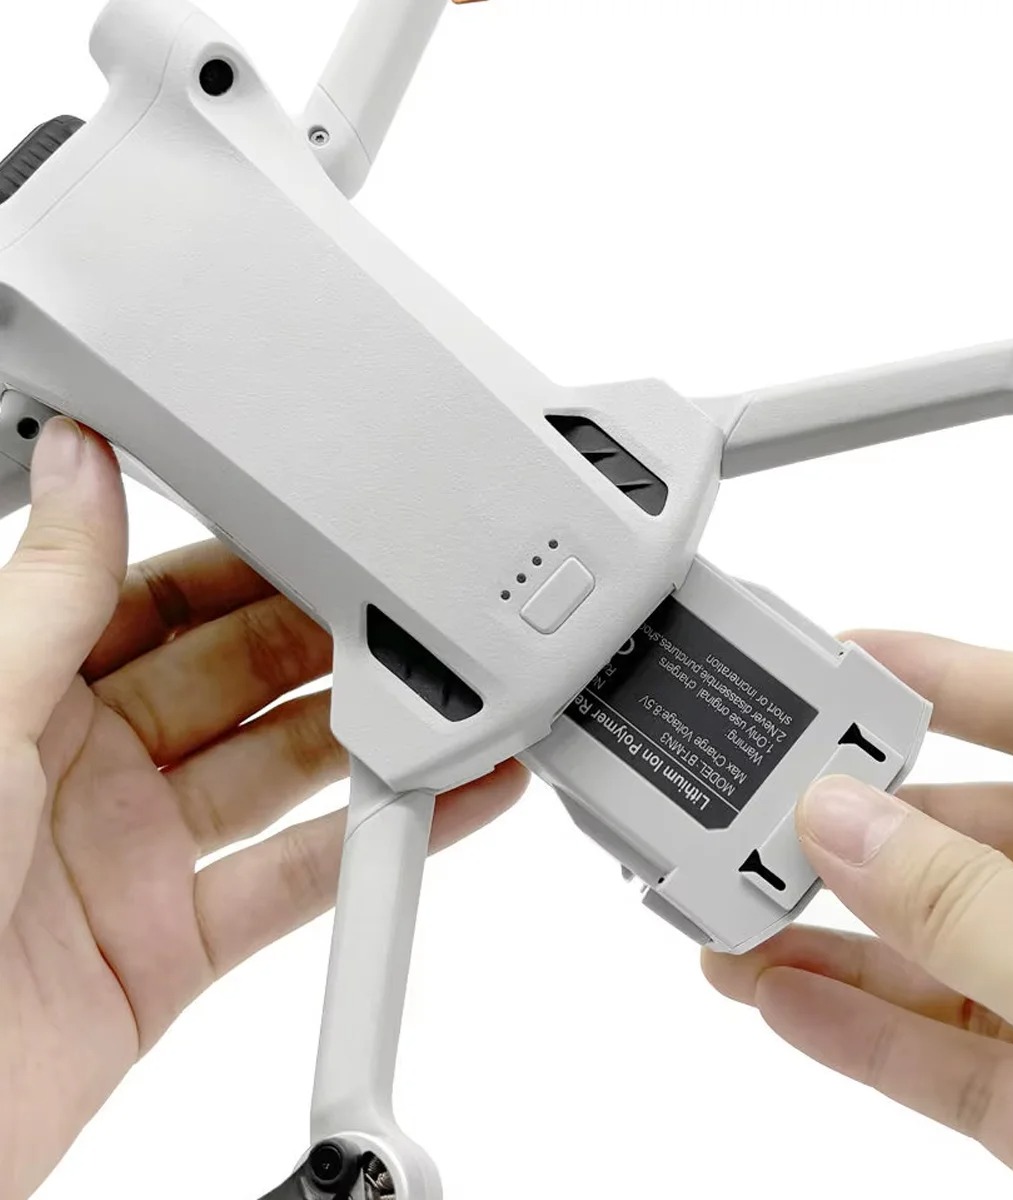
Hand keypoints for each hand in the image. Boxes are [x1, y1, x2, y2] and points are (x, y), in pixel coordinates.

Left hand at [0, 420, 527, 1199]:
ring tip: (451, 700)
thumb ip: (48, 593)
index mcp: (28, 696)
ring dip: (370, 741)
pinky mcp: (175, 946)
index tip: (325, 534)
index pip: (159, 602)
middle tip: (412, 612)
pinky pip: (300, 879)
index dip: (245, 567)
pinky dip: (382, 848)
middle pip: (241, 682)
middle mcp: (87, 769)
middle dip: (329, 644)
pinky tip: (443, 808)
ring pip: (283, 774)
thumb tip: (84, 464)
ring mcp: (138, 856)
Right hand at [704, 631, 1012, 1199]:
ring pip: (954, 956)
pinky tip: (785, 1000)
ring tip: (742, 918)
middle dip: (871, 834)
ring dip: (840, 940)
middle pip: (990, 842)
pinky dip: (861, 1032)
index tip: (856, 663)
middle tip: (770, 820)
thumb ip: (974, 909)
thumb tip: (848, 823)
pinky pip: (952, 1057)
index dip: (962, 681)